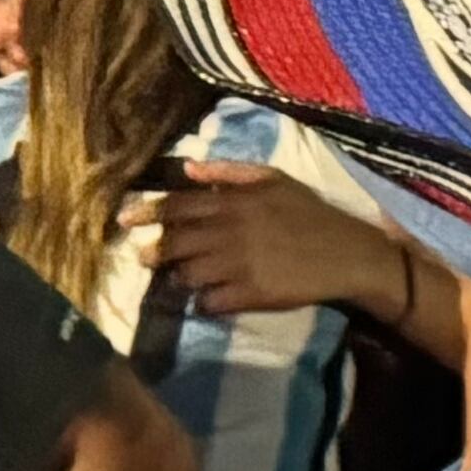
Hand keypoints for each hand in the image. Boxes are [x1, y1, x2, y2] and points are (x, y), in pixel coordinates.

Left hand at [126, 159, 405, 318]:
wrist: (347, 253)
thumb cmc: (308, 212)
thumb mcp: (273, 179)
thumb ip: (228, 171)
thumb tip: (188, 168)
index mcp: (234, 201)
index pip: (178, 205)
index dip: (147, 212)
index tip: (123, 220)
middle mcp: (231, 231)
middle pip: (176, 242)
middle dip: (153, 252)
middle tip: (141, 258)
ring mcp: (239, 265)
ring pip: (188, 274)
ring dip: (178, 277)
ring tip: (177, 278)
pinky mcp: (251, 294)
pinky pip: (211, 302)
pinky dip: (203, 302)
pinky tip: (206, 299)